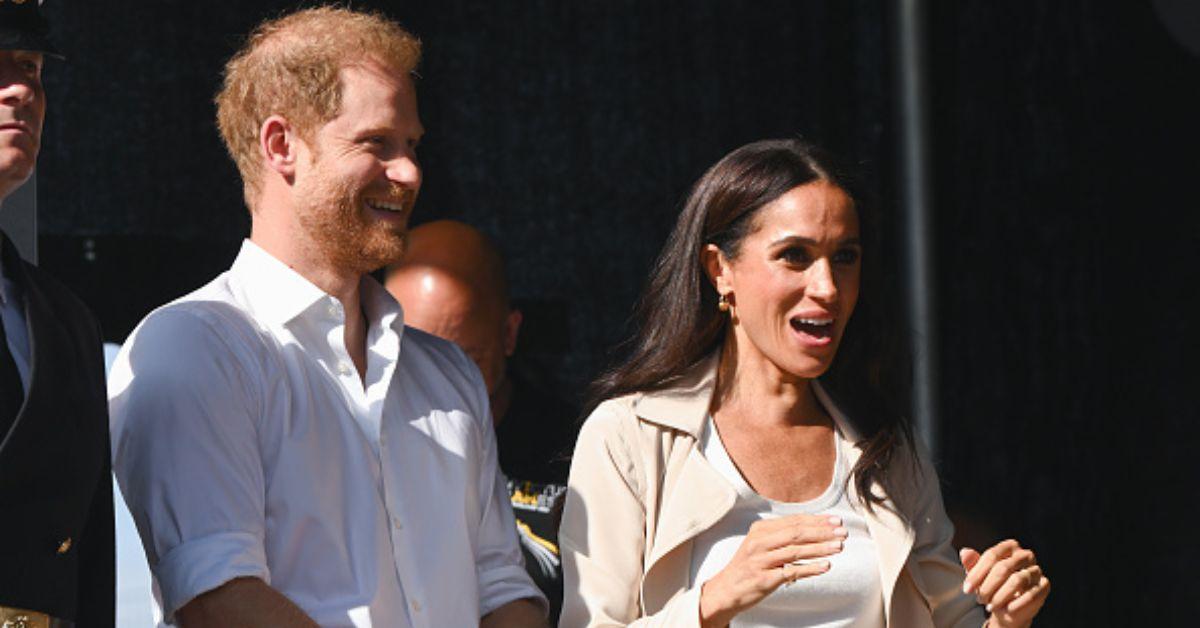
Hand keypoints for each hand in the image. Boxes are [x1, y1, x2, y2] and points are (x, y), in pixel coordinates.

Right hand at [699, 514, 845, 627]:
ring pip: (796, 550)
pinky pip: (792, 571)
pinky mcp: (765, 578)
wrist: (726, 590)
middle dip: (822, 531)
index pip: (794, 521)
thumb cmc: (748, 566)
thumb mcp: (760, 544)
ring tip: (839, 546)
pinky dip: (811, 568)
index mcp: (760, 530)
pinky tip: (826, 566)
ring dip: (820, 548)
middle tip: (842, 532)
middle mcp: (759, 542)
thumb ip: (781, 535)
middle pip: (796, 533)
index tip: (836, 520)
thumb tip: (813, 528)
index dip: (817, 520)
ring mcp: (761, 560)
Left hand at [960, 539, 1049, 627]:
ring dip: (1000, 596)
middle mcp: (1026, 555)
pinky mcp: (1044, 586)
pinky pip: (1031, 595)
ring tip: (990, 606)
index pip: (992, 556)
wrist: (1008, 607)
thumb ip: (972, 563)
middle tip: (979, 599)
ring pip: (1017, 581)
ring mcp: (1037, 570)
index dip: (977, 574)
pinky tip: (1006, 610)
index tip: (966, 589)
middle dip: (988, 586)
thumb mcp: (979, 575)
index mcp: (1009, 546)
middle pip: (1003, 567)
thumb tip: (964, 552)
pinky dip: (1015, 604)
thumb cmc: (992, 586)